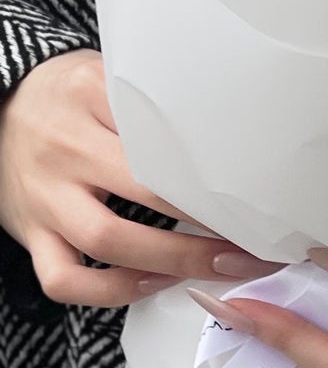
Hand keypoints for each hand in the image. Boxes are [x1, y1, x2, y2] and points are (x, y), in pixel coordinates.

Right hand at [0, 49, 279, 304]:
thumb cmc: (66, 93)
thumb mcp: (107, 76)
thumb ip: (153, 101)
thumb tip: (228, 130)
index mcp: (92, 95)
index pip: (161, 132)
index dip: (211, 166)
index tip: (255, 186)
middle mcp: (67, 148)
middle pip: (144, 189)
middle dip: (205, 221)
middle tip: (252, 237)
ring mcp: (46, 196)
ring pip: (106, 240)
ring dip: (170, 260)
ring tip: (218, 266)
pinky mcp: (31, 233)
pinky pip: (64, 278)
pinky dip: (110, 291)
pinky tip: (151, 284)